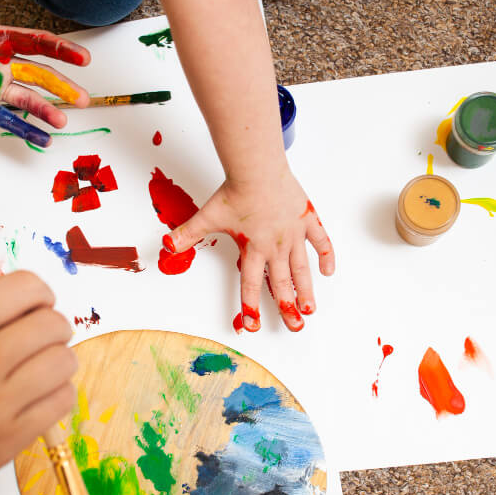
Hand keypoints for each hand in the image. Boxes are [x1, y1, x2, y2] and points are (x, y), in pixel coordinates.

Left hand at [0, 0, 90, 145]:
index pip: (34, 43)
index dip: (60, 49)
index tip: (81, 57)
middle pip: (40, 75)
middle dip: (63, 86)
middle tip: (82, 96)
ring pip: (27, 100)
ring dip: (47, 109)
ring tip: (63, 118)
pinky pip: (6, 121)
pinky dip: (26, 131)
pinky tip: (43, 138)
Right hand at [0, 272, 76, 494]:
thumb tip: (4, 308)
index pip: (22, 288)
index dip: (36, 291)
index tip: (35, 299)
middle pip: (51, 324)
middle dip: (49, 323)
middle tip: (37, 333)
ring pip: (64, 361)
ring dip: (54, 358)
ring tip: (34, 366)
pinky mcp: (9, 442)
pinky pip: (61, 402)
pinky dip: (54, 393)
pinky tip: (33, 396)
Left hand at [164, 166, 335, 332]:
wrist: (257, 167)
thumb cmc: (236, 191)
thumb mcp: (207, 216)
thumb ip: (187, 235)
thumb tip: (166, 246)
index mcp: (253, 248)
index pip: (251, 284)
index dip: (251, 307)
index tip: (252, 325)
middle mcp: (275, 246)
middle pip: (281, 283)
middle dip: (287, 308)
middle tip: (294, 327)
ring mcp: (293, 233)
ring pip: (302, 268)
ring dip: (306, 290)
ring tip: (310, 310)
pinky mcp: (307, 219)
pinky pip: (321, 241)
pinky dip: (326, 256)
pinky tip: (328, 272)